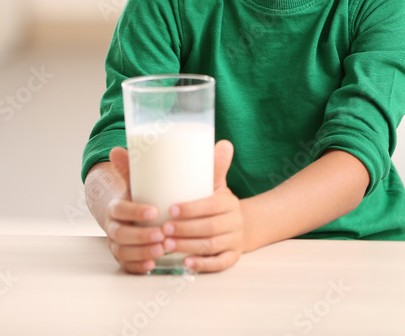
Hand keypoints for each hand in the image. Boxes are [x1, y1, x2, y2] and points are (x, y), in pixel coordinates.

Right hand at [104, 146, 165, 273]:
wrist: (130, 212)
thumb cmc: (145, 193)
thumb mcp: (147, 179)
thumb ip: (160, 164)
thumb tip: (202, 142)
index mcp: (117, 204)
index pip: (119, 208)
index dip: (134, 211)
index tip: (154, 211)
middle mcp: (113, 224)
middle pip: (120, 233)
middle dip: (141, 236)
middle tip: (163, 234)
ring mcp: (117, 242)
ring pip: (123, 250)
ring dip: (142, 252)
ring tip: (162, 250)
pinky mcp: (124, 256)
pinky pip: (126, 265)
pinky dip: (137, 266)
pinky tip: (152, 266)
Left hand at [161, 139, 243, 272]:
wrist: (242, 226)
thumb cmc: (215, 203)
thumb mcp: (213, 184)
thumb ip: (207, 165)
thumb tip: (213, 140)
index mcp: (228, 201)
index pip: (213, 204)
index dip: (193, 208)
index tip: (171, 208)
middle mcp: (234, 221)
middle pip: (211, 227)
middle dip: (185, 229)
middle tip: (162, 229)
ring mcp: (234, 241)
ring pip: (212, 246)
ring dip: (188, 246)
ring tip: (167, 245)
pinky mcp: (232, 258)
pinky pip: (220, 263)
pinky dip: (203, 264)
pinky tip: (186, 263)